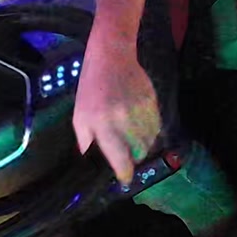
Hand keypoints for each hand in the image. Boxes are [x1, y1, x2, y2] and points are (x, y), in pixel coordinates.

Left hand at [71, 39, 161, 185]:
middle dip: (134, 158)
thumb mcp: (79, 114)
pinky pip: (157, 126)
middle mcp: (124, 120)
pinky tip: (140, 125)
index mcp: (103, 124)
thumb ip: (84, 138)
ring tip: (133, 139)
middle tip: (128, 155)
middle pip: (138, 152)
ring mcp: (140, 111)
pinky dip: (150, 131)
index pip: (120, 158)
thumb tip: (89, 156)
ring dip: (143, 145)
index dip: (125, 172)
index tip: (125, 179)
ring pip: (150, 141)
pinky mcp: (152, 103)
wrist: (111, 57)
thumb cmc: (91, 88)